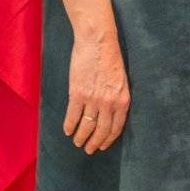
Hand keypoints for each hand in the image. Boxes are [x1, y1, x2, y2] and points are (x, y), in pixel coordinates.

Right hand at [64, 28, 129, 152]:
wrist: (97, 41)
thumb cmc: (110, 57)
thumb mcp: (121, 81)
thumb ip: (117, 98)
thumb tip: (109, 114)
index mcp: (123, 100)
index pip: (116, 128)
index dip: (108, 140)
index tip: (102, 146)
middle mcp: (109, 103)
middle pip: (101, 131)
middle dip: (94, 143)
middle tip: (88, 149)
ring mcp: (93, 99)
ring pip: (86, 126)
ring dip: (80, 137)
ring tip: (77, 142)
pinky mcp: (77, 93)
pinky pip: (73, 116)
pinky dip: (69, 125)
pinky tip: (67, 130)